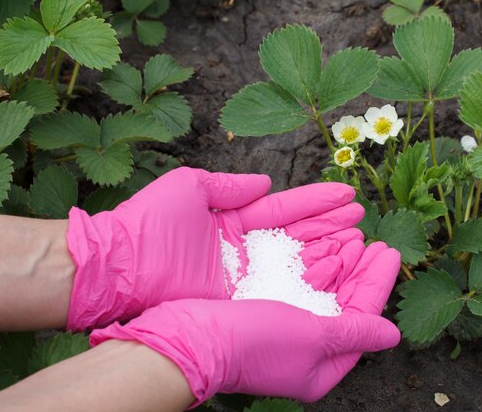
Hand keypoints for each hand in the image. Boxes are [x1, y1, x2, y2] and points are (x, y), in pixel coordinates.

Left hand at [66, 167, 363, 330]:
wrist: (119, 268)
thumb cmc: (148, 224)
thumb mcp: (190, 187)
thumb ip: (229, 186)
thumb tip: (265, 181)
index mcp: (232, 219)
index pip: (284, 208)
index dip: (316, 201)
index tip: (347, 193)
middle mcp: (243, 249)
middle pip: (297, 234)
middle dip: (330, 224)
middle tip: (363, 216)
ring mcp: (243, 276)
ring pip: (295, 259)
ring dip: (327, 247)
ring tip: (360, 237)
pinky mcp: (240, 298)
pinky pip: (281, 285)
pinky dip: (309, 277)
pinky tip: (336, 268)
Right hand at [89, 242, 400, 406]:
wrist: (191, 339)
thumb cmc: (254, 342)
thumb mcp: (313, 337)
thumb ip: (353, 332)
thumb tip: (391, 336)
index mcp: (321, 366)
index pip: (362, 319)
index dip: (377, 284)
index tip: (388, 253)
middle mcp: (305, 350)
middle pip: (344, 304)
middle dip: (360, 271)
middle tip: (376, 241)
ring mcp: (283, 330)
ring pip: (322, 292)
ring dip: (338, 263)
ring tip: (354, 236)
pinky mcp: (263, 311)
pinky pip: (298, 285)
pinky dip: (311, 265)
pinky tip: (322, 244)